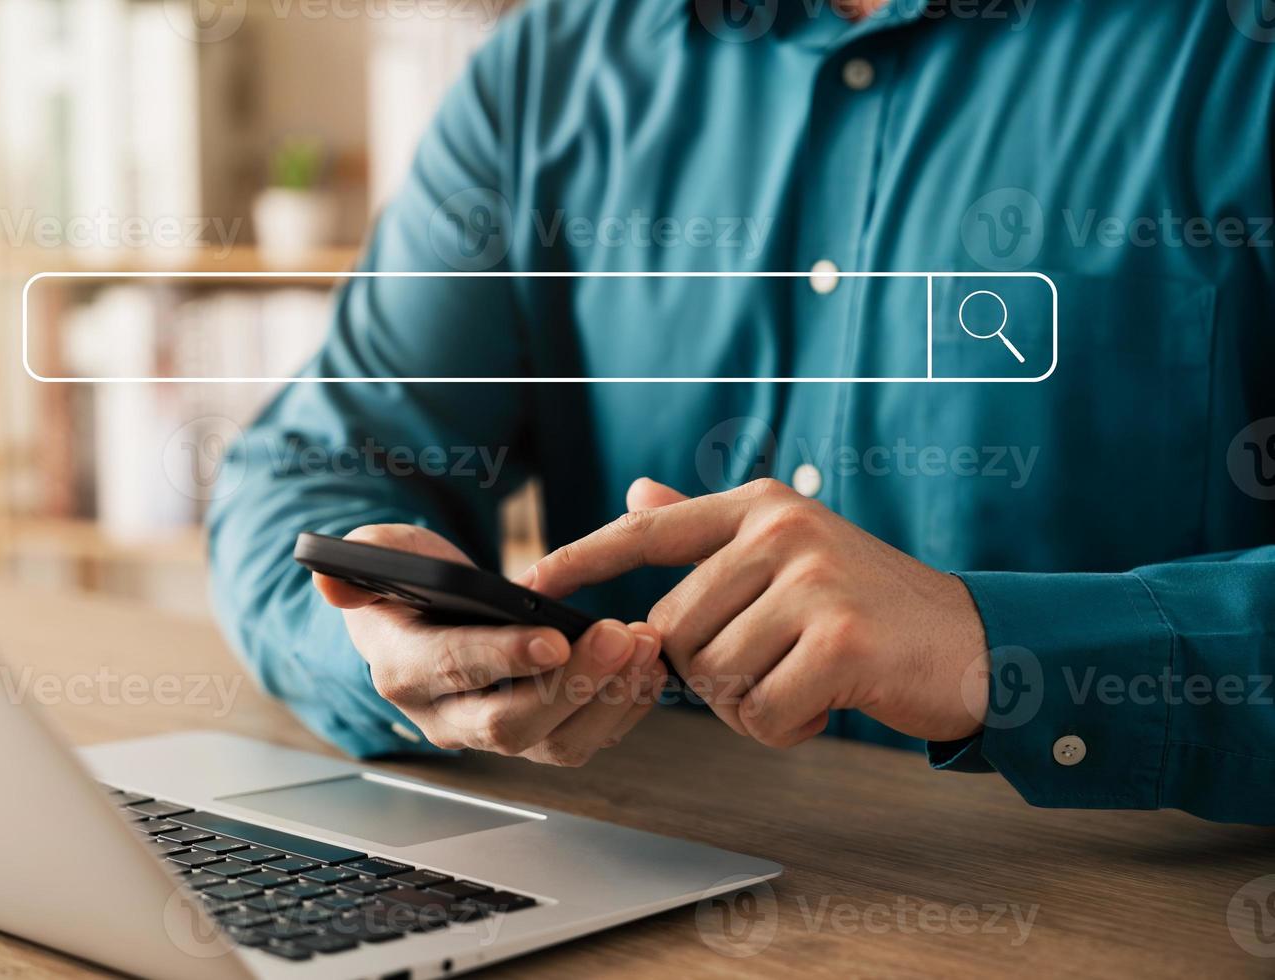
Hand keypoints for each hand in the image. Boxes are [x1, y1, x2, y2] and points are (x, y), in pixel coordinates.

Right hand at [313, 524, 667, 765]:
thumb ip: (360, 562)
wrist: (429, 622)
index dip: (501, 658)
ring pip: (556, 744)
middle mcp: (446, 717)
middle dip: (572, 683)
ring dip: (610, 699)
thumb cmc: (408, 584)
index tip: (552, 638)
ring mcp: (496, 734)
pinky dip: (626, 707)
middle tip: (619, 635)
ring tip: (645, 644)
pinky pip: (587, 739)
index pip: (452, 672)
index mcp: (404, 670)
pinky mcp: (538, 737)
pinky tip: (651, 665)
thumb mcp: (381, 558)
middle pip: (511, 723)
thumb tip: (330, 576)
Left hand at [520, 479, 989, 748]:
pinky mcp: (841, 640)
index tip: (529, 584)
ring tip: (806, 679)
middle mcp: (782, 531)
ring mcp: (813, 582)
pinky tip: (830, 701)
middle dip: (709, 670)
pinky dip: (786, 727)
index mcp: (762, 507)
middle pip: (673, 628)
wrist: (976, 643)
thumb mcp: (792, 552)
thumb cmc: (872, 605)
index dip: (582, 558)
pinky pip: (759, 713)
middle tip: (772, 666)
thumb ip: (709, 531)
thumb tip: (636, 495)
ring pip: (712, 675)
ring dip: (749, 703)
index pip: (648, 530)